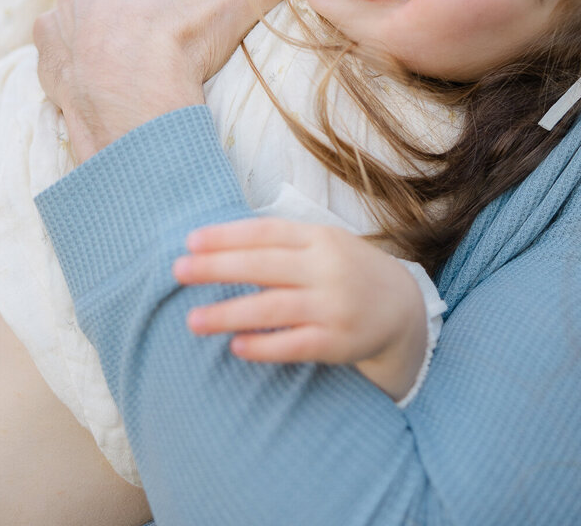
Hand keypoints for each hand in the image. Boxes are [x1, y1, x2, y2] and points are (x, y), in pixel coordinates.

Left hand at [34, 0, 299, 162]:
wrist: (134, 83)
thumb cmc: (195, 33)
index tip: (196, 11)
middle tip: (165, 35)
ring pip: (91, 2)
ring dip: (105, 22)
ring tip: (130, 58)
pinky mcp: (48, 32)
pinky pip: (60, 35)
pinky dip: (75, 50)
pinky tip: (97, 72)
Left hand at [173, 217, 427, 401]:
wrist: (402, 308)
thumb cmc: (347, 270)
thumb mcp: (324, 243)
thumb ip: (283, 241)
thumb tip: (222, 241)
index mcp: (319, 237)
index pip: (265, 232)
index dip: (226, 235)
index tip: (190, 241)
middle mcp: (326, 268)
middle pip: (263, 265)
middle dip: (217, 268)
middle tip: (178, 271)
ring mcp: (332, 306)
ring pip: (272, 308)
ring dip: (229, 313)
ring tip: (193, 320)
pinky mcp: (336, 342)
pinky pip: (293, 344)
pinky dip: (263, 346)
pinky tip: (235, 347)